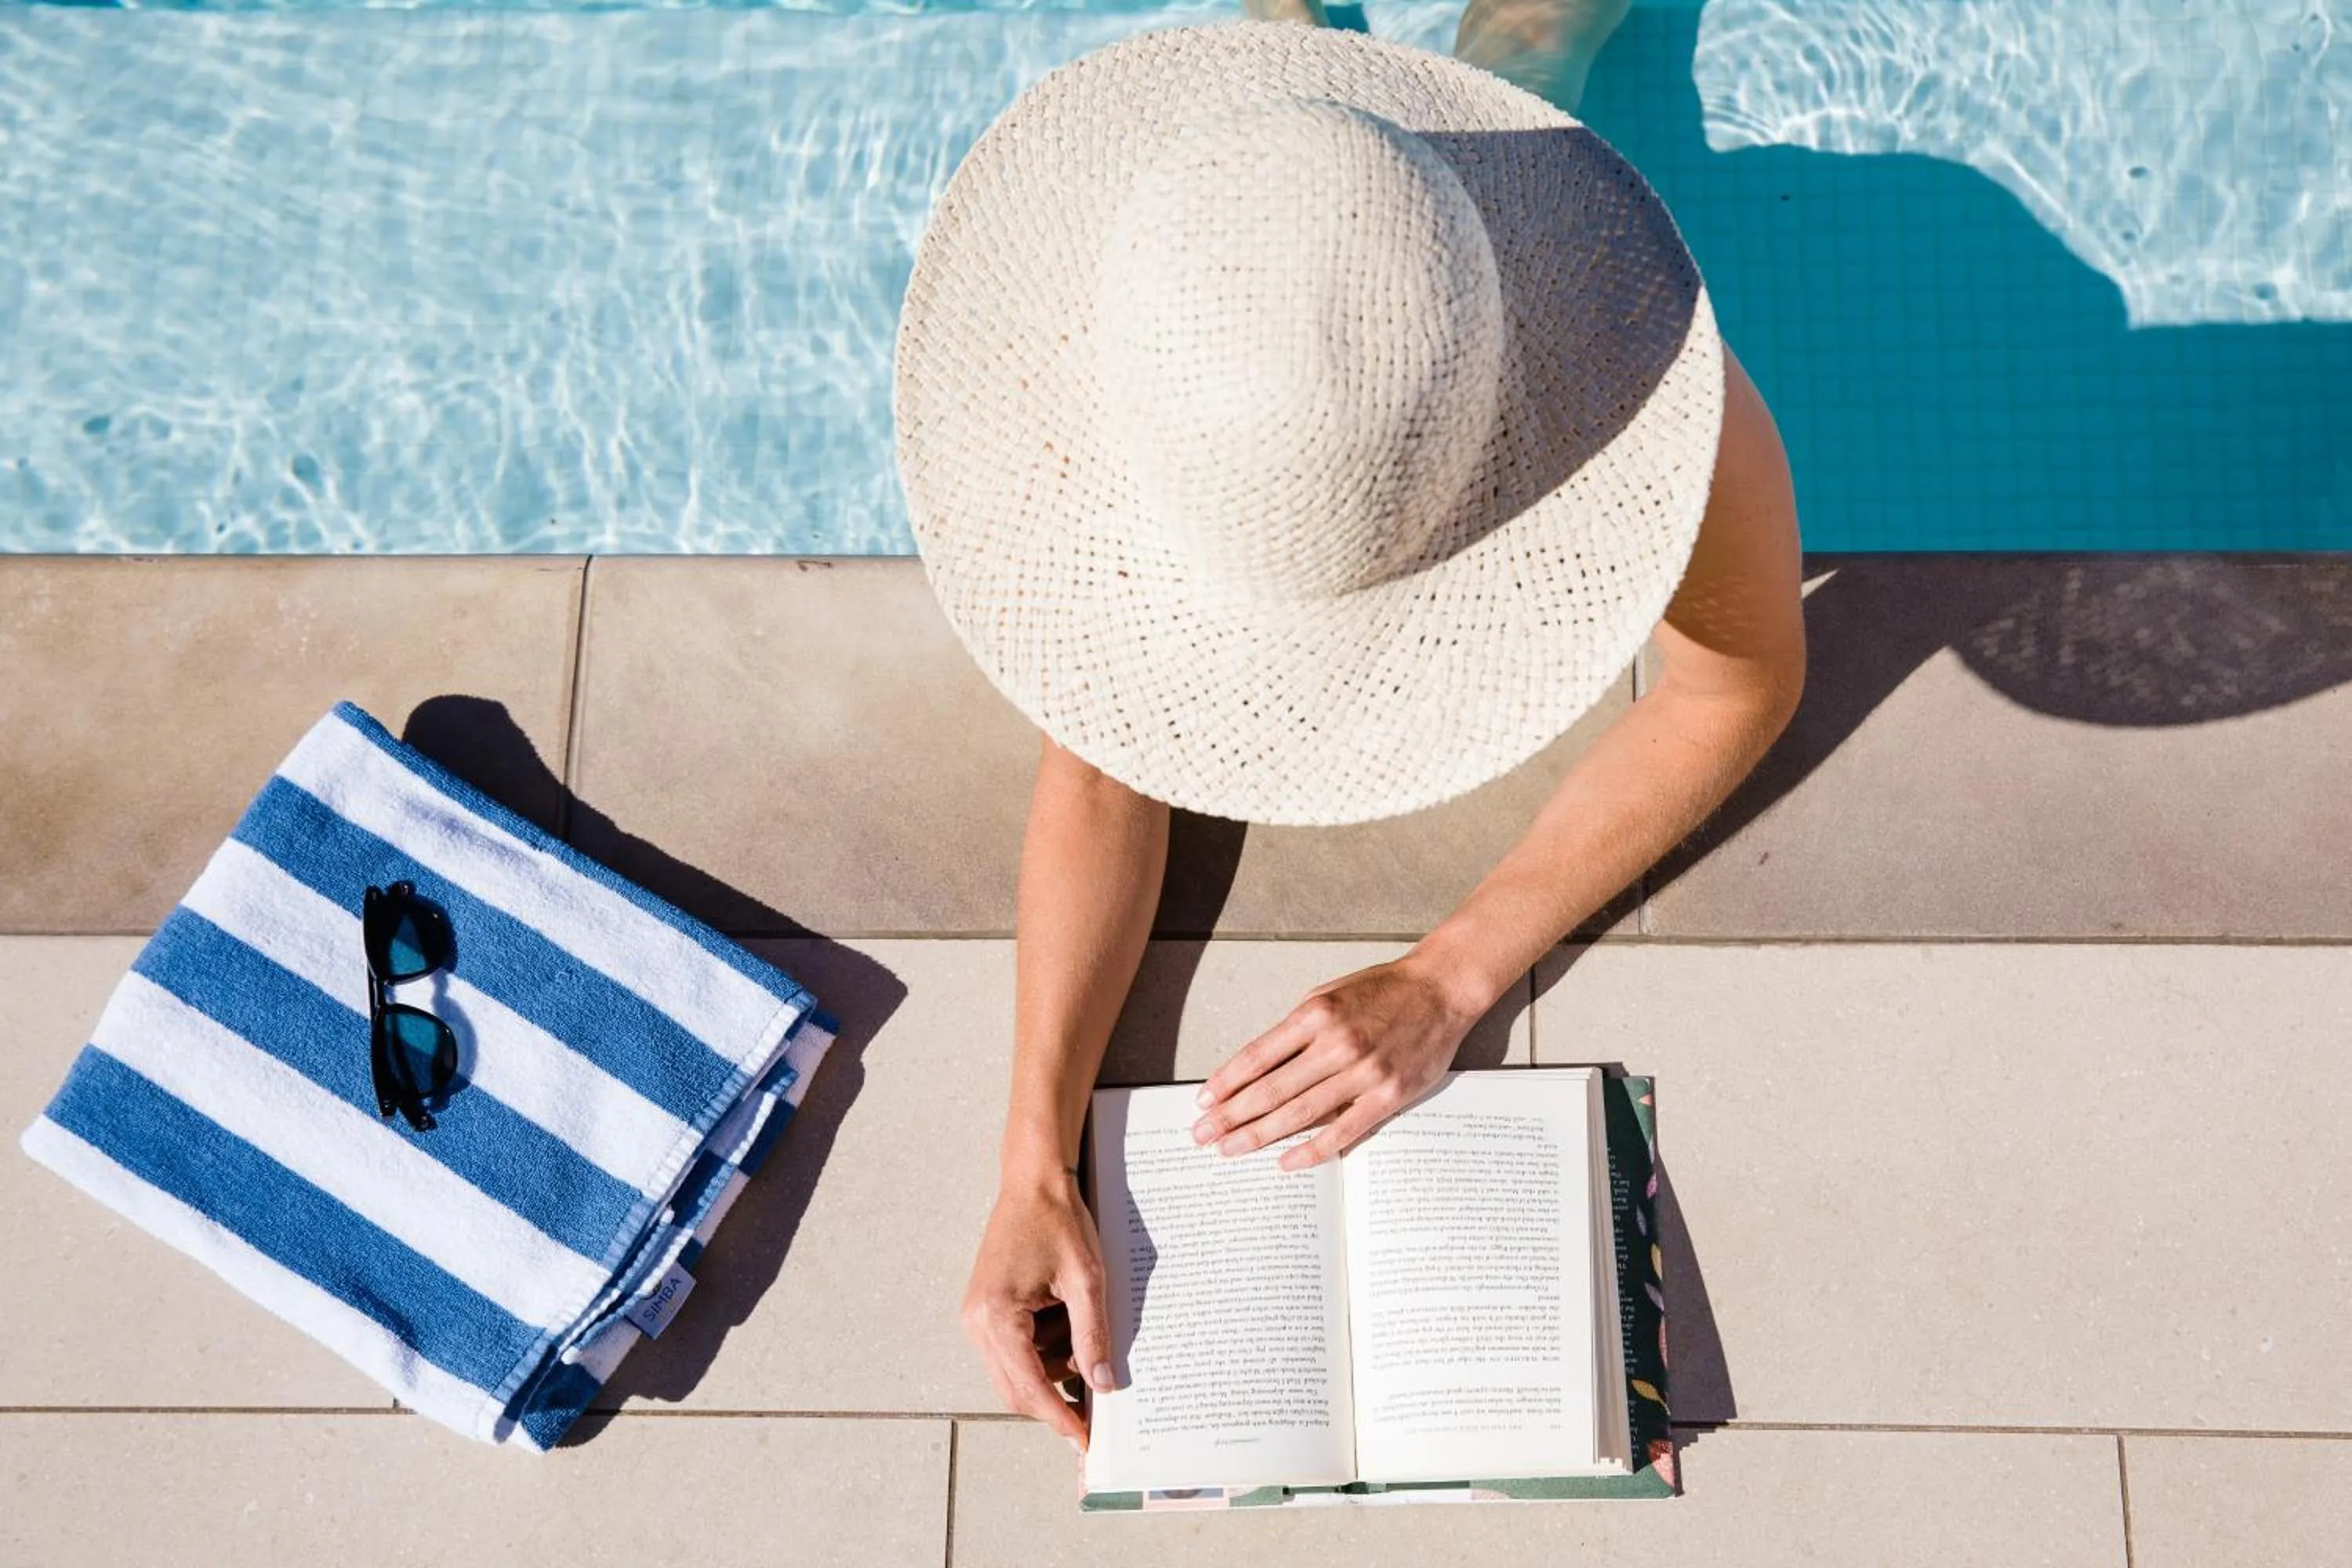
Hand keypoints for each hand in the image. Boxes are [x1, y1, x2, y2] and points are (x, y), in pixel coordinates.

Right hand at [961, 1172, 1115, 1452]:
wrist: (1033, 1181)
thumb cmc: (1058, 1221)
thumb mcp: (1086, 1279)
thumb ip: (1092, 1335)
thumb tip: (1101, 1384)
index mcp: (997, 1316)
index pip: (1030, 1388)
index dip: (1059, 1419)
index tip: (1085, 1441)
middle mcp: (977, 1322)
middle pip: (1015, 1390)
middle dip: (1055, 1400)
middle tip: (1095, 1402)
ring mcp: (975, 1317)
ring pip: (1014, 1372)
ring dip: (1051, 1368)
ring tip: (1080, 1326)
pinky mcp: (983, 1309)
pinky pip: (1012, 1350)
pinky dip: (1042, 1349)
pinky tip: (1064, 1317)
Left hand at [1191, 953, 1489, 1170]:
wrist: (1440, 991)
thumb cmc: (1381, 991)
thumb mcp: (1328, 995)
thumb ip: (1295, 1031)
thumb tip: (1256, 1069)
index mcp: (1315, 1014)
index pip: (1257, 1056)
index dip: (1225, 1083)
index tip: (1203, 1103)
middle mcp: (1336, 1043)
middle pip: (1271, 1090)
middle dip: (1231, 1116)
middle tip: (1202, 1136)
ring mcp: (1364, 1072)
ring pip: (1300, 1113)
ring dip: (1259, 1135)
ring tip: (1229, 1150)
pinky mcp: (1389, 1095)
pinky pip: (1343, 1131)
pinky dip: (1311, 1149)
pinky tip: (1285, 1161)